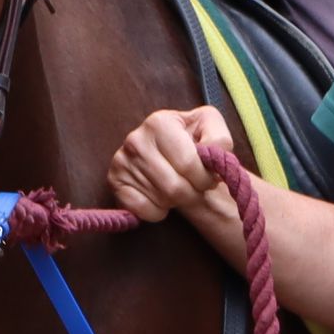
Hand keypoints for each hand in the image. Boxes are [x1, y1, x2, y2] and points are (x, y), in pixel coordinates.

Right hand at [108, 105, 238, 230]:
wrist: (173, 154)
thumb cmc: (194, 141)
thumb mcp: (211, 128)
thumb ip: (219, 139)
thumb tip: (210, 156)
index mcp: (159, 122)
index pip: (187, 164)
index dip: (205, 178)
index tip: (209, 178)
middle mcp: (135, 139)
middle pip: (173, 186)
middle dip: (192, 192)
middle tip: (196, 187)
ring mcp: (121, 161)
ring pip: (160, 199)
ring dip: (177, 201)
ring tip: (179, 187)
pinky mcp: (114, 182)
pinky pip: (141, 210)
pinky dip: (158, 211)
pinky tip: (161, 197)